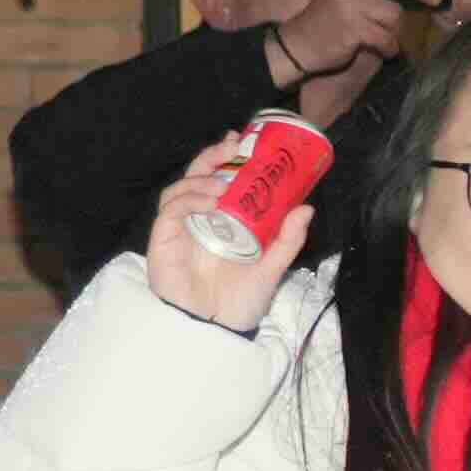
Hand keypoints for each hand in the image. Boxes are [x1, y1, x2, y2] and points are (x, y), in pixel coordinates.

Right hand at [146, 137, 305, 333]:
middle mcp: (198, 221)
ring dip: (202, 180)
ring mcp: (179, 230)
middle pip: (196, 177)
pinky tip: (210, 202)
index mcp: (221, 222)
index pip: (218, 182)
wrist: (217, 330)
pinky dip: (189, 200)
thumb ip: (287, 239)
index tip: (243, 140)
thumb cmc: (239, 302)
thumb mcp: (272, 267)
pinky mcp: (163, 242)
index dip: (226, 159)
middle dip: (212, 156)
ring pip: (180, 189)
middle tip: (232, 144)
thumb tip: (306, 208)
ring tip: (224, 184)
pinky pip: (170, 211)